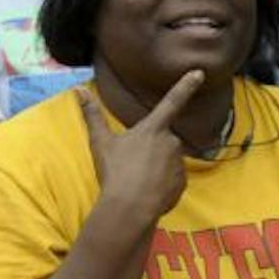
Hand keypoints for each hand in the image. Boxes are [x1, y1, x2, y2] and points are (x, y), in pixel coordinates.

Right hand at [78, 70, 207, 220]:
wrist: (131, 206)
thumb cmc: (115, 171)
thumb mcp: (100, 142)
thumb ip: (92, 115)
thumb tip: (78, 89)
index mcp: (153, 128)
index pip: (172, 101)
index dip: (186, 85)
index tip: (200, 72)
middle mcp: (171, 142)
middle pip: (162, 141)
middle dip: (151, 150)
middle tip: (131, 165)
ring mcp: (179, 163)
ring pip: (167, 161)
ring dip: (155, 168)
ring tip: (136, 181)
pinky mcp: (182, 183)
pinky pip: (172, 180)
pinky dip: (161, 185)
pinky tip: (146, 192)